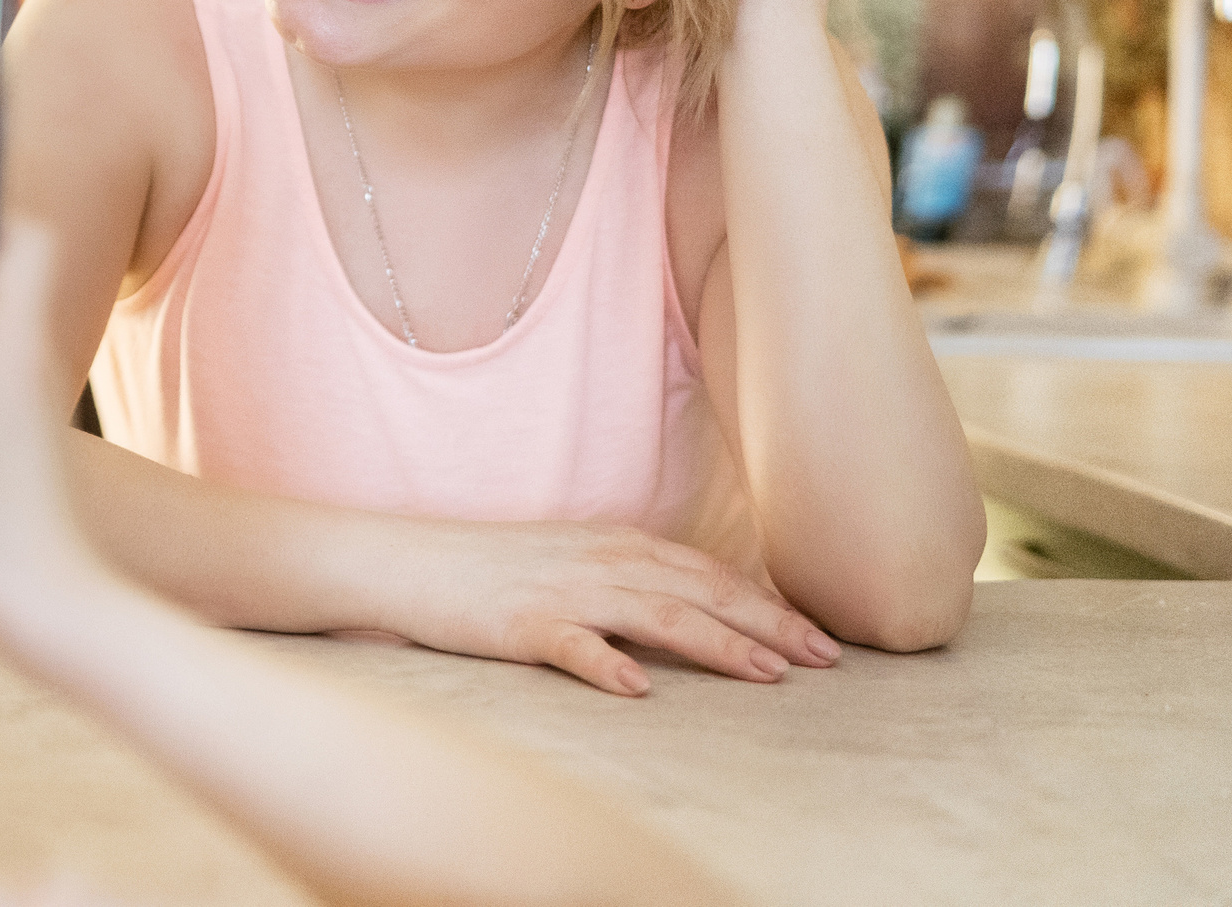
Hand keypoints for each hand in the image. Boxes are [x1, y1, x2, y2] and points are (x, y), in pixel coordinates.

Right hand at [378, 519, 840, 695]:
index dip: (768, 604)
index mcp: (616, 544)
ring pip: (654, 614)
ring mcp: (562, 592)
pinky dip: (607, 663)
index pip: (709, 573)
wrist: (408, 561)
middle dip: (768, 624)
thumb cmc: (493, 568)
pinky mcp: (521, 625)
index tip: (819, 639)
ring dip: (716, 642)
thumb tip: (695, 609)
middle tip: (823, 660)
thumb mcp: (574, 561)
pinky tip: (638, 687)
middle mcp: (601, 561)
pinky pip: (572, 645)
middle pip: (699, 590)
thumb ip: (632, 580)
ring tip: (766, 673)